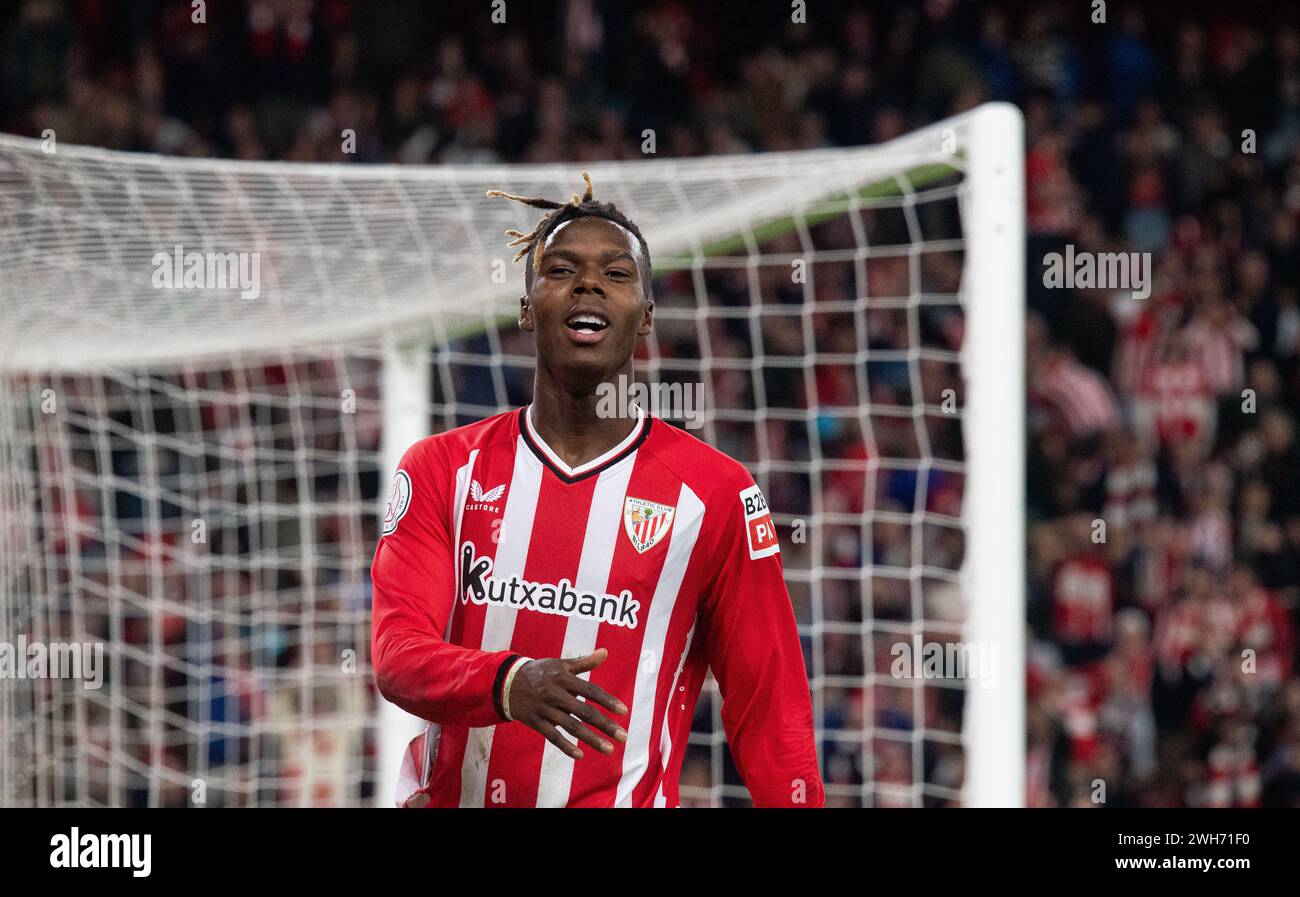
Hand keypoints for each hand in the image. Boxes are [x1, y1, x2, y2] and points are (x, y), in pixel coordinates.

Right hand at [507, 648, 627, 759]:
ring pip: (571, 727)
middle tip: (623, 737)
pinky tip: (580, 755)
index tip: (624, 711)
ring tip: (609, 749)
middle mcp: (555, 694)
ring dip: (591, 739)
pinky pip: (552, 736)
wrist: (507, 682)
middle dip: (605, 725)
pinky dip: (565, 746)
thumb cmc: (541, 672)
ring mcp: (545, 709)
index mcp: (563, 678)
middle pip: (584, 711)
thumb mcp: (560, 664)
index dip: (607, 700)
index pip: (590, 690)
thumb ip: (584, 662)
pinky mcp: (535, 722)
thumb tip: (605, 652)